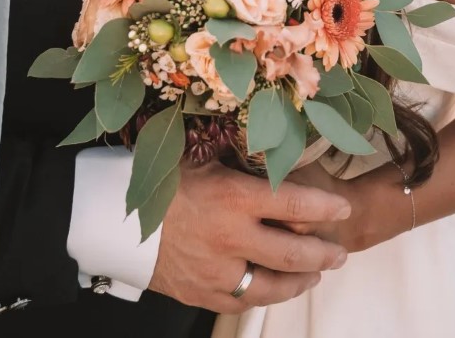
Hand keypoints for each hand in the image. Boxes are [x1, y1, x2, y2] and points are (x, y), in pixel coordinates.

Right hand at [149, 159, 350, 312]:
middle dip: (323, 254)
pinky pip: (244, 300)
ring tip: (317, 273)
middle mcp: (228, 238)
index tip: (341, 208)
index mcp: (232, 197)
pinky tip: (279, 287)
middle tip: (339, 252)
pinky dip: (268, 295)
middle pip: (292, 253)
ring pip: (272, 285)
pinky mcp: (202, 294)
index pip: (293, 204)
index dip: (324, 208)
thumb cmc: (163, 180)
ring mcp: (216, 271)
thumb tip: (279, 153)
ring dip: (301, 280)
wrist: (113, 220)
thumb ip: (243, 165)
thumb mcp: (204, 159)